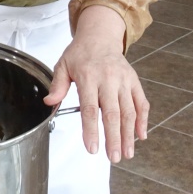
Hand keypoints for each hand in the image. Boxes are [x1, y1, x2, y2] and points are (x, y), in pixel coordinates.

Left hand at [44, 6, 148, 162]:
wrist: (100, 36)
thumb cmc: (80, 53)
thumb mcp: (63, 65)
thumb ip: (57, 85)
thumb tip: (49, 103)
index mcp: (88, 76)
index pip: (90, 108)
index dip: (91, 130)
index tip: (92, 148)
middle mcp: (108, 79)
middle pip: (112, 113)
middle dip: (114, 138)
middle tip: (113, 158)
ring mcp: (124, 80)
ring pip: (129, 111)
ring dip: (129, 134)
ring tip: (127, 153)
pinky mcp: (134, 81)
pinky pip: (141, 102)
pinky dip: (143, 120)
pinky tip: (140, 136)